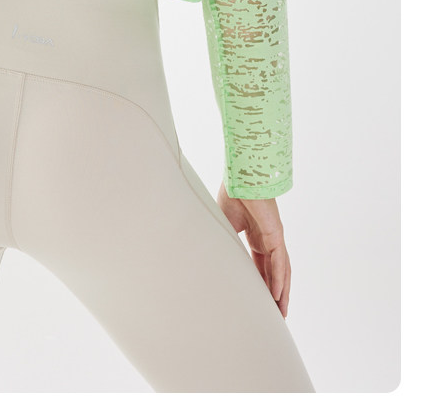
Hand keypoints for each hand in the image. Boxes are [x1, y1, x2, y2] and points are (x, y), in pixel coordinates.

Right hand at [217, 181, 291, 317]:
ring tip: (281, 312)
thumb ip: (224, 240)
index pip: (261, 265)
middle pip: (274, 272)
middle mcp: (268, 239)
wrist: (241, 176)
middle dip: (275, 293)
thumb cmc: (232, 193)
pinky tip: (278, 294)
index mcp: (256, 236)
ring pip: (281, 271)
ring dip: (281, 292)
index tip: (260, 300)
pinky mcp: (276, 233)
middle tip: (276, 314)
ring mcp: (274, 237)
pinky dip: (279, 279)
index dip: (262, 283)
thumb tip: (209, 255)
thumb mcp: (225, 223)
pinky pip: (279, 261)